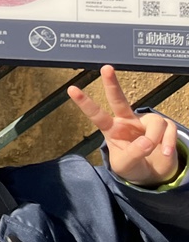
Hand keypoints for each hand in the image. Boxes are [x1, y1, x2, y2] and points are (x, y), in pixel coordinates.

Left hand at [68, 65, 180, 186]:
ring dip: (155, 138)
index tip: (71, 89)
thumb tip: (147, 141)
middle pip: (118, 99)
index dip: (85, 103)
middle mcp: (127, 121)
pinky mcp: (164, 126)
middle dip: (112, 83)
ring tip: (154, 151)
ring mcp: (145, 122)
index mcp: (112, 129)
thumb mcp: (126, 165)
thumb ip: (134, 153)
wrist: (152, 174)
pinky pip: (169, 129)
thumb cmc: (132, 166)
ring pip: (154, 122)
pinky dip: (168, 143)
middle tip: (106, 68)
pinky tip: (165, 153)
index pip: (97, 114)